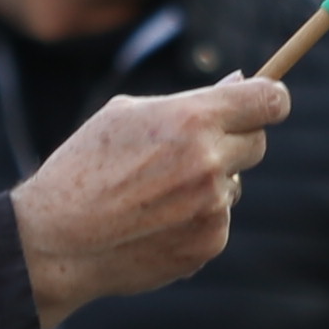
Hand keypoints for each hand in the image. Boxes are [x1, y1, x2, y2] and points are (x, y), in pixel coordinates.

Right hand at [13, 75, 292, 328]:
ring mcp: (213, 206)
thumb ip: (187, 102)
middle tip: (197, 148)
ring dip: (208, 184)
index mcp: (192, 119)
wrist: (56, 240)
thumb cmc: (84, 167)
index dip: (271, 98)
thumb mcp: (125, 116)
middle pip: (257, 143)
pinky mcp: (209, 244)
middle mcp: (210, 162)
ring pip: (233, 184)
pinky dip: (195, 219)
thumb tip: (238, 84)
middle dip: (236, 140)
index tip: (267, 102)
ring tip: (154, 195)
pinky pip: (217, 220)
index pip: (269, 100)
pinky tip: (152, 223)